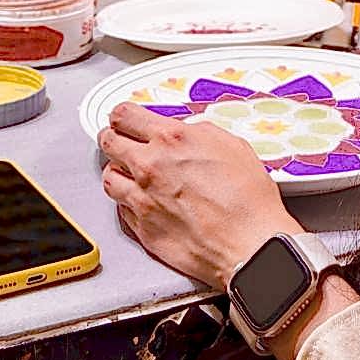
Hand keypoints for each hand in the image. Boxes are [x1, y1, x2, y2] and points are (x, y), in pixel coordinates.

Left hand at [99, 103, 297, 287]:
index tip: (123, 119)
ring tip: (128, 172)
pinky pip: (120, 208)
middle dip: (113, 138)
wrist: (250, 244)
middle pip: (109, 142)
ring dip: (117, 171)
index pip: (125, 115)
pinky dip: (126, 201)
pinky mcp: (142, 228)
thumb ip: (198, 133)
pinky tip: (141, 199)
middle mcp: (150, 166)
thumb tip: (186, 132)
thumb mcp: (230, 145)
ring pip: (109, 177)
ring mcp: (142, 198)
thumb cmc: (247, 201)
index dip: (122, 115)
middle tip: (120, 140)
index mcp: (171, 140)